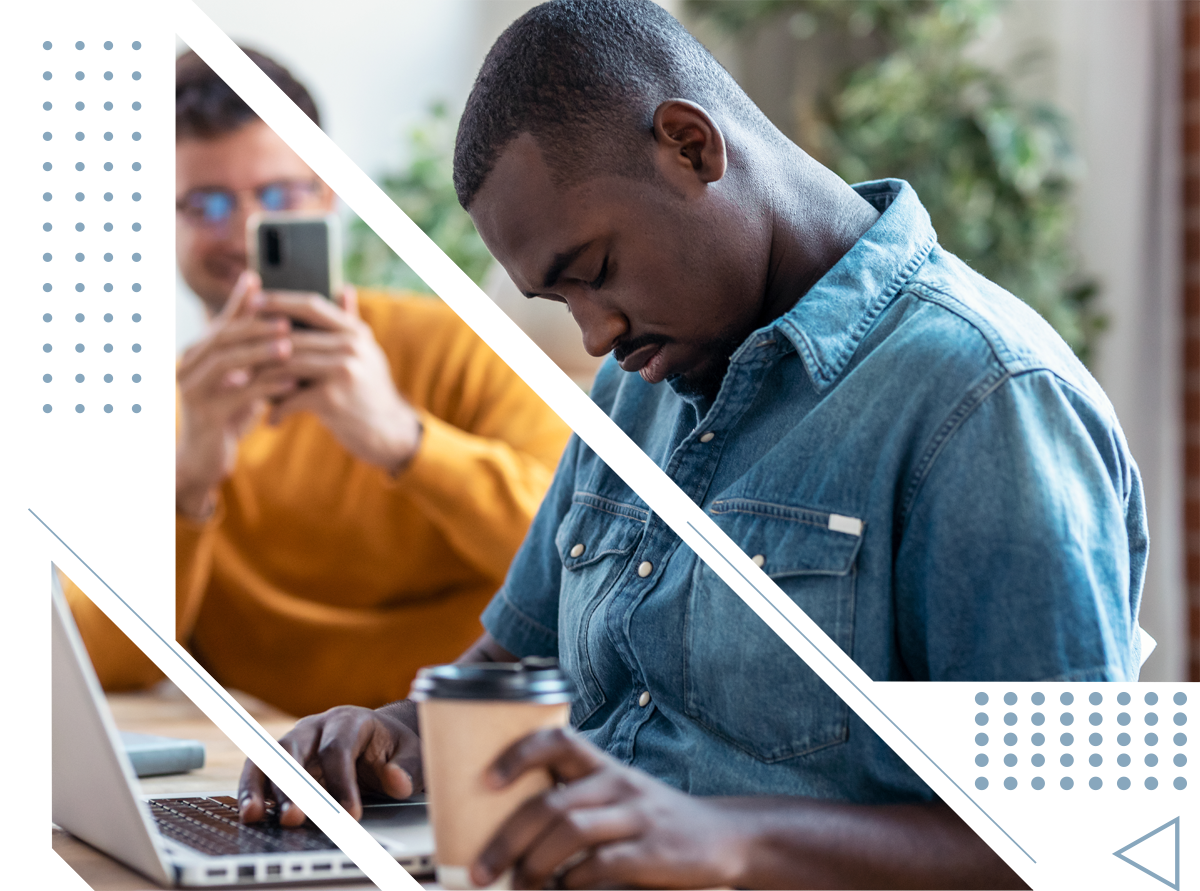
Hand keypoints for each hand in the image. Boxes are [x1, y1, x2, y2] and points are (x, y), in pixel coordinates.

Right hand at [175, 271, 297, 519]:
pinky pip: (237, 395)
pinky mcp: (204, 415)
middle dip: (256, 327)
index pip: (221, 322)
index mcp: (198, 354)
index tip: (260, 280)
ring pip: (226, 362)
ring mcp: (192, 390)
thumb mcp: (242, 380)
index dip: (240, 301)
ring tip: (289, 347)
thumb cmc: (228, 415)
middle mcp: (188, 367)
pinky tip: (290, 382)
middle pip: (223, 337)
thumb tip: (283, 320)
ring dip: (259, 352)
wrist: (205, 461)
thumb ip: (255, 353)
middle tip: (287, 320)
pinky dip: (265, 385)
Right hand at [238, 703, 421, 826]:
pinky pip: (262, 771)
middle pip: (295, 750)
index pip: (338, 749)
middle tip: (293, 817)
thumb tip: (398, 781)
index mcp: (349, 720)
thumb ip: (407, 767)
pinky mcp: (283, 760)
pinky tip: (249, 813)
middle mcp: (317, 727)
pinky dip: (253, 791)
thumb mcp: (412, 753)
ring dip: (261, 787)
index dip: (342, 783)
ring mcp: (296, 741)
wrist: (380, 739)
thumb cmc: (395, 747)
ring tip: (253, 815)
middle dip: (292, 786)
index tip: (350, 814)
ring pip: (270, 757)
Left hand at [258, 286, 422, 473]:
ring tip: (243, 387)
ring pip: (286, 365)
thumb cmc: (369, 391)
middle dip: (259, 346)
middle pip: (291, 337)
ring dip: (261, 379)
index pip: (312, 305)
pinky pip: (292, 398)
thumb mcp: (367, 353)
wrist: (390, 432)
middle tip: (232, 352)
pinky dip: (278, 410)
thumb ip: (351, 322)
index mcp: (355, 332)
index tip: (252, 302)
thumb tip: (344, 287)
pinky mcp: (334, 398)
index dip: (280, 301)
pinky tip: (270, 419)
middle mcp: (351, 347)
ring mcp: (343, 371)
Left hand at [472, 728, 745, 890]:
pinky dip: (572, 884)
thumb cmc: (653, 820)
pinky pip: (601, 865)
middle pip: (550, 802)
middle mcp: (618, 783)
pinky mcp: (652, 852)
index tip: (485, 780)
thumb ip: (574, 801)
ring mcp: (637, 816)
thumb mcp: (616, 795)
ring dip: (534, 865)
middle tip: (482, 869)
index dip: (517, 754)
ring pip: (571, 832)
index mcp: (603, 766)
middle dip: (507, 839)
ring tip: (518, 887)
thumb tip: (506, 831)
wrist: (725, 837)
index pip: (558, 740)